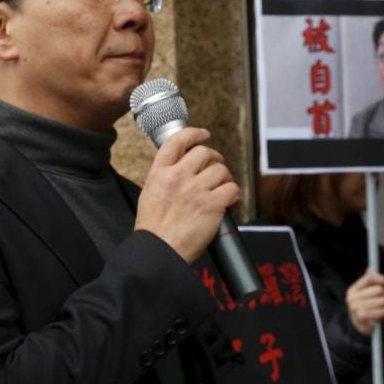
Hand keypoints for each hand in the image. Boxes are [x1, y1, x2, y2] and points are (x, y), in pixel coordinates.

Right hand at [135, 127, 240, 262]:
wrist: (158, 250)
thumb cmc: (154, 230)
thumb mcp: (150, 194)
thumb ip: (165, 178)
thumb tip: (182, 169)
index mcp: (159, 173)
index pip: (177, 141)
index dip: (194, 134)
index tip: (203, 135)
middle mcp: (177, 177)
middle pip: (204, 152)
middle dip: (214, 159)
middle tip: (216, 169)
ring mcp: (195, 190)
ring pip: (221, 170)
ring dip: (225, 178)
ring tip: (221, 190)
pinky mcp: (212, 205)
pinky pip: (233, 189)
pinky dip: (234, 195)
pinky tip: (229, 203)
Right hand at [346, 269, 383, 334]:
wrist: (357, 326)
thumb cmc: (362, 308)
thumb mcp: (362, 294)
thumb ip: (367, 282)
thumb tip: (370, 269)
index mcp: (353, 290)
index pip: (369, 278)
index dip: (381, 279)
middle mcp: (353, 298)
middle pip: (379, 289)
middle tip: (382, 299)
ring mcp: (357, 307)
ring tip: (380, 308)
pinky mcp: (364, 316)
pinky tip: (380, 314)